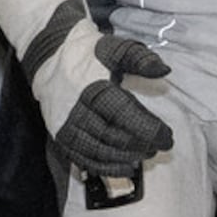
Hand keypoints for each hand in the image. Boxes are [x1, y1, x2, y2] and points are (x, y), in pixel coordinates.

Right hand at [24, 6, 172, 176]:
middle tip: (159, 148)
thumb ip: (140, 58)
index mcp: (91, 87)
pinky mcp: (60, 137)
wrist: (48, 57)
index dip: (147, 128)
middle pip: (112, 135)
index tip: (168, 137)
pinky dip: (105, 167)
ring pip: (98, 150)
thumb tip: (165, 71)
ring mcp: (65, 126)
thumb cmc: (87, 53)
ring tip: (145, 156)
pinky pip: (83, 159)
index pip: (123, 113)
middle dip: (139, 145)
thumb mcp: (114, 48)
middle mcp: (76, 109)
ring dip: (124, 158)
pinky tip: (124, 168)